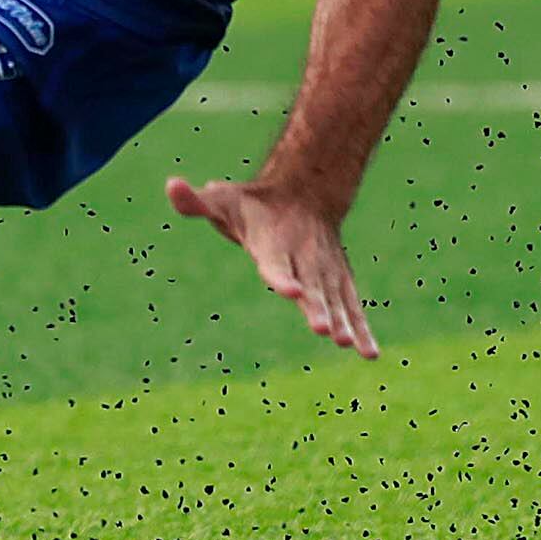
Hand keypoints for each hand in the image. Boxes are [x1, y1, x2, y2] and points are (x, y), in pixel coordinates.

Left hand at [166, 172, 377, 358]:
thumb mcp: (222, 200)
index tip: (291, 292)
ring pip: (335, 299)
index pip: (276, 263)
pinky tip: (369, 354)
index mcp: (272, 242)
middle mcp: (304, 257)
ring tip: (347, 345)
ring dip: (342, 322)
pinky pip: (353, 306)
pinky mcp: (339, 281)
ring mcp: (325, 270)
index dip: (282, 277)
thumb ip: (197, 201)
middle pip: (311, 287)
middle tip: (323, 331)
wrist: (305, 191)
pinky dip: (361, 328)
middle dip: (317, 309)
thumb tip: (171, 185)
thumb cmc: (253, 203)